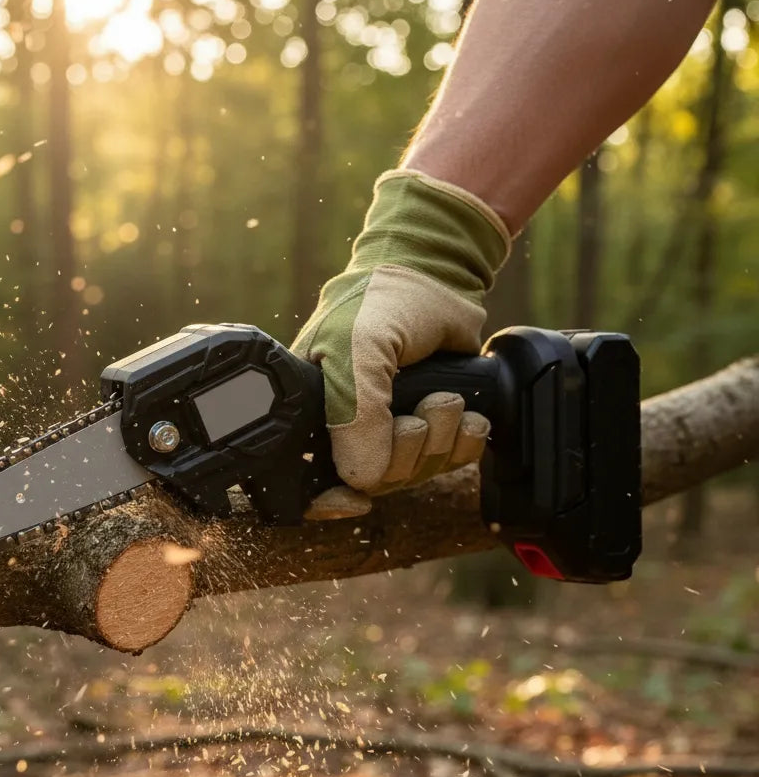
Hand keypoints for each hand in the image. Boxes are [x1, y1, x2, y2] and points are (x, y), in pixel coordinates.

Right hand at [291, 169, 510, 519]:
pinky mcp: (430, 425)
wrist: (438, 275)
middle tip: (418, 410)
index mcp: (310, 410)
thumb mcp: (357, 348)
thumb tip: (362, 479)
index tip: (357, 501)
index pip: (307, 483)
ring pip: (412, 475)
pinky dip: (463, 445)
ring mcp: (389, 427)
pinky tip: (469, 418)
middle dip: (405, 452)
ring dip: (439, 442)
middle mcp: (345, 424)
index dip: (328, 502)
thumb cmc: (381, 299)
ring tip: (445, 399)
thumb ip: (353, 412)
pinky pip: (447, 463)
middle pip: (372, 483)